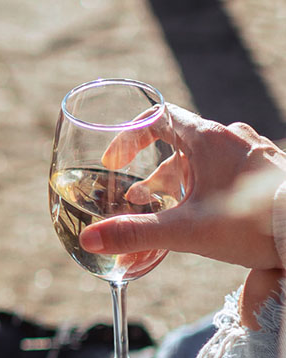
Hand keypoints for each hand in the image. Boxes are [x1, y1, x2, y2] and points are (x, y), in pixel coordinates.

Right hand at [81, 106, 285, 270]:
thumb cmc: (253, 224)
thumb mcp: (186, 231)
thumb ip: (135, 234)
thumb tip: (90, 239)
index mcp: (207, 139)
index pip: (158, 118)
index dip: (130, 137)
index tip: (116, 163)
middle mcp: (232, 138)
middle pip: (178, 148)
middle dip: (153, 178)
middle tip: (139, 204)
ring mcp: (253, 154)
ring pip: (204, 163)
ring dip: (181, 187)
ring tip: (171, 217)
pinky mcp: (269, 172)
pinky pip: (229, 173)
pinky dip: (209, 190)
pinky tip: (209, 218)